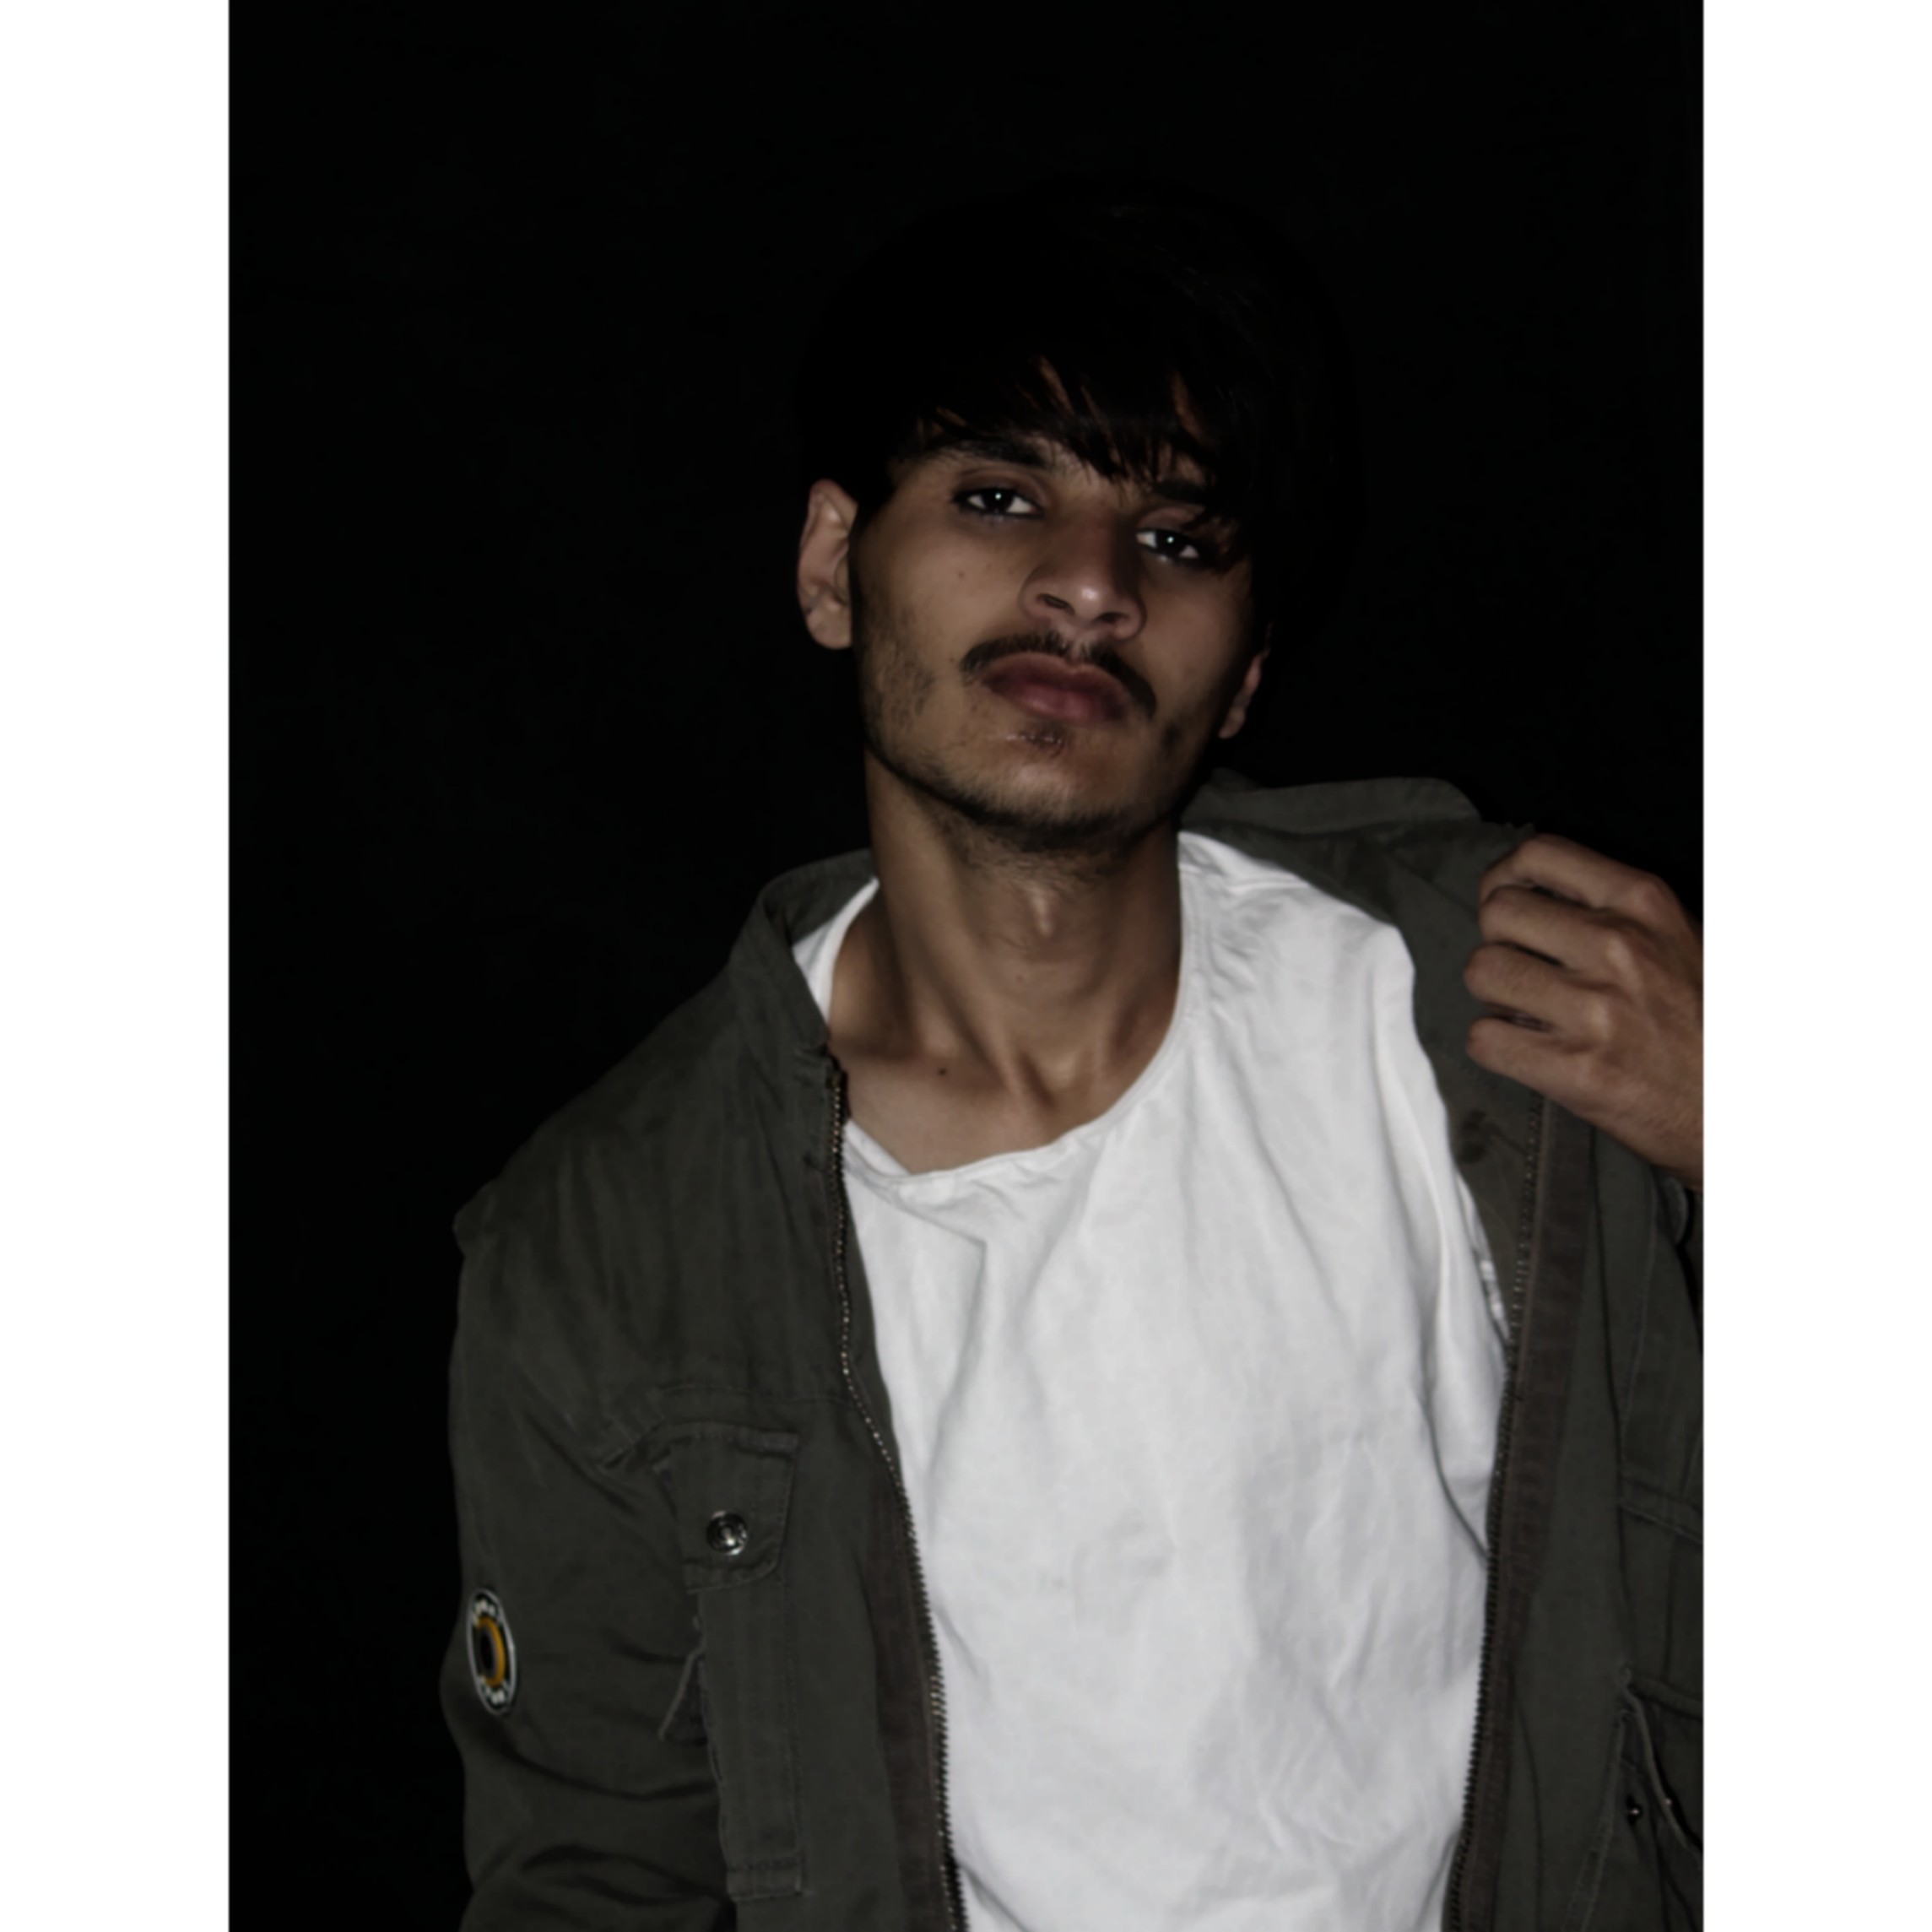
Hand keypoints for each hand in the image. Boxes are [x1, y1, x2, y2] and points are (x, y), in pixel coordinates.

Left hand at [1464, 834, 1702, 1190]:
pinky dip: (1496, 1046)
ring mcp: (1596, 1010)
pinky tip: (1528, 1049)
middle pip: (1498, 912)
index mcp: (1644, 905)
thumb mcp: (1677, 937)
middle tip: (1522, 968)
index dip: (1506, 879)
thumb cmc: (1705, 1023)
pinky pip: (1484, 1038)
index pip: (1539, 855)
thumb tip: (1528, 892)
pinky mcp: (1576, 1069)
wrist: (1739, 1104)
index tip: (1508, 903)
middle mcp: (1618, 947)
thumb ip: (1611, 909)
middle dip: (1500, 941)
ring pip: (1483, 972)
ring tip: (1528, 1010)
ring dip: (1494, 994)